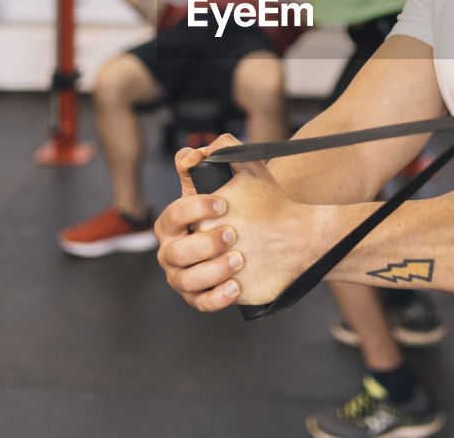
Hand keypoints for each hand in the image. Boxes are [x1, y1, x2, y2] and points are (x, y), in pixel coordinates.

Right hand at [156, 136, 325, 309]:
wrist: (280, 235)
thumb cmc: (252, 203)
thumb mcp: (242, 172)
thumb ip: (222, 152)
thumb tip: (199, 153)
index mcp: (175, 221)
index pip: (172, 216)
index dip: (194, 209)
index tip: (222, 204)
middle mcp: (174, 250)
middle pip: (175, 252)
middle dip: (204, 243)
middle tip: (232, 233)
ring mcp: (185, 276)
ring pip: (186, 280)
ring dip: (212, 270)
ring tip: (239, 259)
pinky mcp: (202, 296)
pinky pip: (202, 302)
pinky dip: (217, 297)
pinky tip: (236, 286)